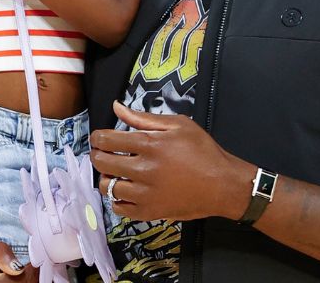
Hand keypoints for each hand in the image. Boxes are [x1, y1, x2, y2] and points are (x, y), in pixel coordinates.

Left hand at [91, 101, 251, 221]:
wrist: (222, 185)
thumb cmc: (203, 151)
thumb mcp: (178, 125)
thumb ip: (144, 117)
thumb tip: (116, 107)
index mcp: (150, 145)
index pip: (108, 140)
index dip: (97, 138)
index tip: (98, 138)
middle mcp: (144, 170)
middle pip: (103, 163)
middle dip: (97, 155)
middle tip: (101, 153)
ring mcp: (146, 194)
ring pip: (108, 187)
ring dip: (107, 178)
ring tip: (115, 173)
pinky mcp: (150, 212)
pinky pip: (120, 209)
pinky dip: (117, 200)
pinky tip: (125, 191)